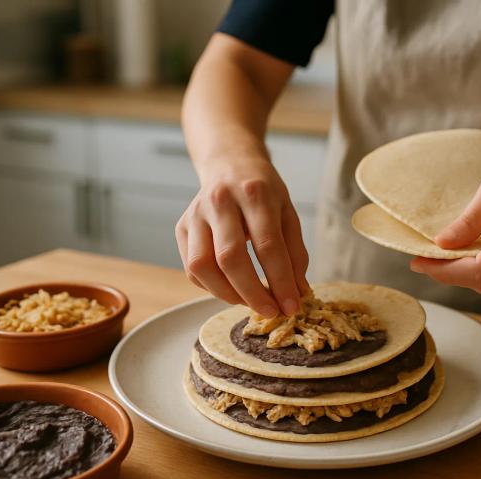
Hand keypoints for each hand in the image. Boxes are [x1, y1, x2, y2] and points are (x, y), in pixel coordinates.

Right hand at [175, 157, 308, 315]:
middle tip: (271, 312)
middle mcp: (220, 201)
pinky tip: (231, 288)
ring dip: (228, 294)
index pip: (268, 245)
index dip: (281, 281)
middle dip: (252, 293)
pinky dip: (212, 287)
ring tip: (250, 302)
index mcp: (254, 193)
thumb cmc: (262, 191)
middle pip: (230, 257)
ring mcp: (195, 214)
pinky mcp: (181, 227)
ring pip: (203, 266)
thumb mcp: (288, 212)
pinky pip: (192, 268)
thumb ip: (295, 252)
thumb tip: (298, 293)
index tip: (292, 306)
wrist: (229, 163)